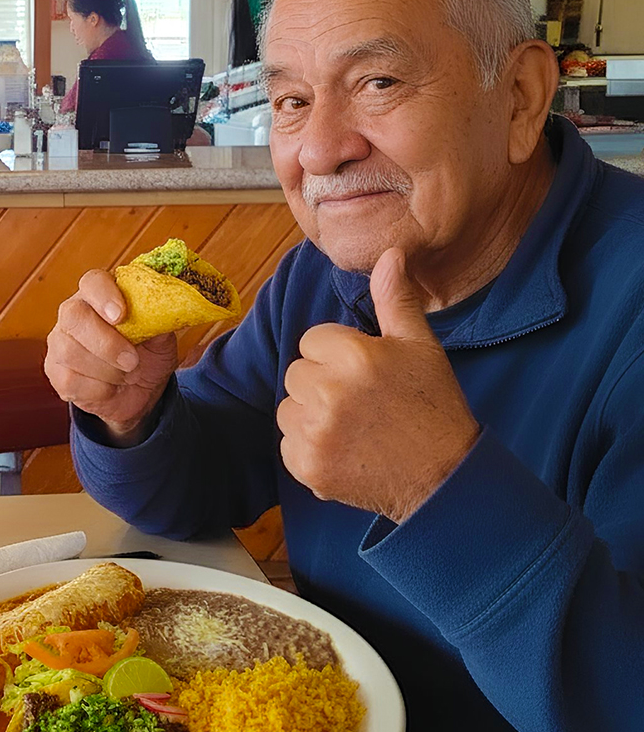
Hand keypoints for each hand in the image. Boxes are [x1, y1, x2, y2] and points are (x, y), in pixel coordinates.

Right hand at [45, 269, 178, 445]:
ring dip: (107, 370)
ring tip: (128, 375)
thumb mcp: (162, 337)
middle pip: (74, 316)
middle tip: (132, 361)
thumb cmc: (147, 354)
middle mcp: (74, 313)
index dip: (104, 295)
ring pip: (70, 352)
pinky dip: (99, 390)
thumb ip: (161, 320)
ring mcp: (60, 342)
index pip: (93, 281)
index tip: (121, 315)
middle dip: (106, 342)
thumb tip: (170, 306)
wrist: (138, 392)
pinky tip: (111, 388)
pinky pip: (70, 380)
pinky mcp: (55, 372)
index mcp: (101, 295)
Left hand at [276, 248, 480, 522]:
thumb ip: (395, 299)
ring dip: (311, 417)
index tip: (366, 376)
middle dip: (322, 385)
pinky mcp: (307, 465)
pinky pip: (287, 445)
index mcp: (353, 355)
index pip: (312, 341)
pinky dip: (309, 450)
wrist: (443, 479)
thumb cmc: (432, 406)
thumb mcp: (420, 346)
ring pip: (288, 409)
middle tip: (362, 403)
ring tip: (354, 428)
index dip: (338, 356)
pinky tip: (344, 452)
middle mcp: (329, 391)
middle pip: (296, 373)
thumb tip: (389, 253)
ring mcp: (315, 431)